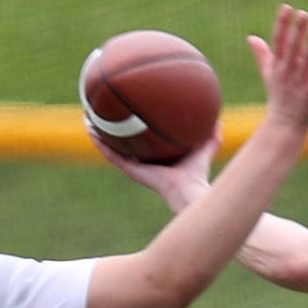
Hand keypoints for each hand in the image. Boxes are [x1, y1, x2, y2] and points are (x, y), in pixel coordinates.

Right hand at [89, 124, 219, 211]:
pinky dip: (101, 144)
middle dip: (113, 132)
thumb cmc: (198, 174)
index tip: (128, 118)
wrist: (189, 191)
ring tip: (88, 121)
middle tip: (103, 116)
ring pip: (112, 150)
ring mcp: (135, 167)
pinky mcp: (131, 170)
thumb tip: (219, 120)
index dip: (135, 132)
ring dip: (100, 137)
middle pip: (124, 145)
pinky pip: (112, 156)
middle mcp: (144, 163)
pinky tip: (92, 132)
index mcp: (158, 159)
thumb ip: (212, 136)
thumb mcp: (205, 148)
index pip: (143, 144)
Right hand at [247, 4, 307, 129]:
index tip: (286, 8)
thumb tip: (251, 37)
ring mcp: (300, 83)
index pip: (279, 42)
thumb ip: (262, 55)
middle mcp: (288, 73)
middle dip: (297, 31)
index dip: (282, 24)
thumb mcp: (268, 74)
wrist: (285, 125)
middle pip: (292, 49)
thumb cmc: (279, 97)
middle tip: (303, 14)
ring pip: (306, 61)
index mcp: (278, 66)